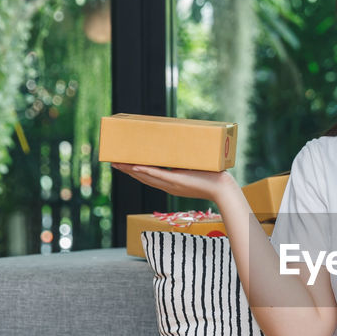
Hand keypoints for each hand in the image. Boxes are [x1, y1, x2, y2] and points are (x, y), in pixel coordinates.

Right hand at [111, 163, 237, 202]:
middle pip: (142, 177)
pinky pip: (159, 175)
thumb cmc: (212, 178)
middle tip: (113, 162)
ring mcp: (172, 184)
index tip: (123, 164)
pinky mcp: (177, 181)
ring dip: (131, 170)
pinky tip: (135, 166)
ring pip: (146, 177)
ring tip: (118, 163)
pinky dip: (146, 171)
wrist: (223, 190)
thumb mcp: (194, 167)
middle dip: (127, 170)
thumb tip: (181, 145)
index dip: (134, 171)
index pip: (148, 177)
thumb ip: (185, 161)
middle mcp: (168, 186)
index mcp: (171, 184)